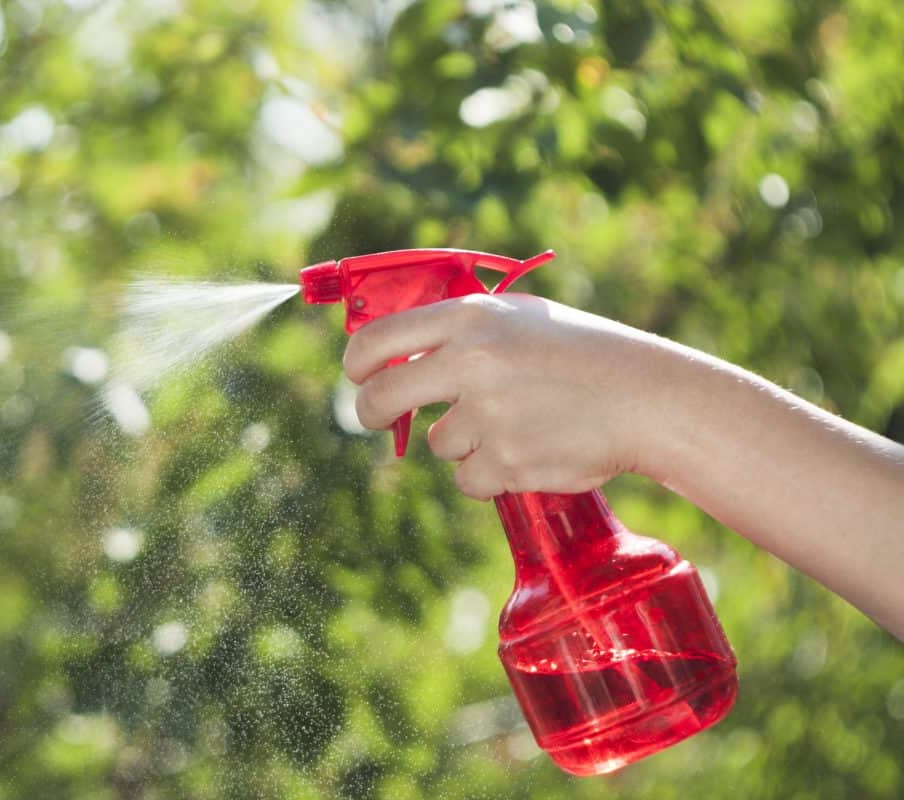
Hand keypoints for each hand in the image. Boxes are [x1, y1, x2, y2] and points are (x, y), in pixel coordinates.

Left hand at [342, 293, 664, 498]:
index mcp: (470, 319)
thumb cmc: (582, 353)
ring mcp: (487, 414)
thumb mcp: (518, 318)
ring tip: (519, 422)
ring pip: (439, 444)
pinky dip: (491, 473)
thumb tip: (395, 351)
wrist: (645, 397)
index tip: (359, 376)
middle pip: (381, 398)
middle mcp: (471, 362)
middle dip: (372, 412)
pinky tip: (531, 449)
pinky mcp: (505, 461)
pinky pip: (469, 479)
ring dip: (465, 441)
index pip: (377, 340)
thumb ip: (459, 330)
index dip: (357, 363)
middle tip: (379, 418)